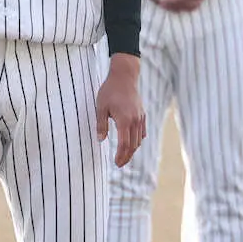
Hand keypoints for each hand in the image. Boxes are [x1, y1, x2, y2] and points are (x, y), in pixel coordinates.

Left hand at [96, 53, 146, 167]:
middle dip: (127, 156)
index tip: (116, 163)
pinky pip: (142, 132)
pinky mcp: (142, 114)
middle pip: (133, 145)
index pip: (124, 144)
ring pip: (139, 140)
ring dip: (132, 150)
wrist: (124, 76)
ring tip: (124, 157)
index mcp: (124, 120)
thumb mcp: (101, 107)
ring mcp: (140, 118)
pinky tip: (132, 144)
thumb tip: (100, 140)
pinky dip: (138, 140)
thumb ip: (101, 125)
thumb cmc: (110, 90)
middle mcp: (135, 121)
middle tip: (119, 164)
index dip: (121, 156)